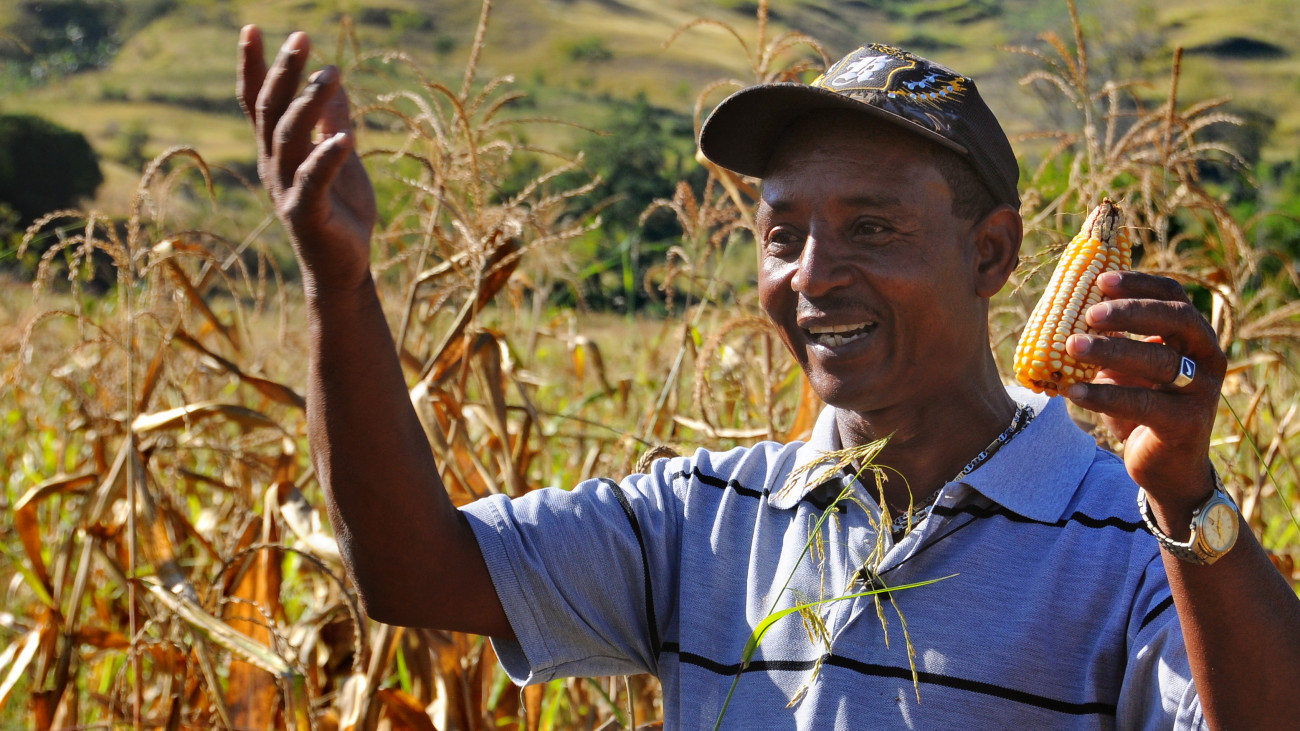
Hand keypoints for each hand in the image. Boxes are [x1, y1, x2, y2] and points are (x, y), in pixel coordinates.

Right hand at [237, 26, 376, 292]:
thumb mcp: (341, 160)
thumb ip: (334, 124)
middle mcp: (274, 166)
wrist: (343, 270)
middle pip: (271, 111)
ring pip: (289, 138)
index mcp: (278, 151)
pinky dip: (327, 157)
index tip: (250, 28)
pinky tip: (345, 136)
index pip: (257, 102)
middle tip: (301, 37)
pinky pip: (313, 180)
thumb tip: (336, 83)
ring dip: (310, 103)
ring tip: (333, 74)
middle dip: (284, 73)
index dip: (253, 66)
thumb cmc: (341, 214)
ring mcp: (285, 190)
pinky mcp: (304, 215)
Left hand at [1063, 271, 1226, 518]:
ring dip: (1112, 350)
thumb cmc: (1141, 406)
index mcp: (1193, 335)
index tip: (1101, 280)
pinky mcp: (1187, 423)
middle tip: (1090, 313)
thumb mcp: (1124, 367)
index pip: (1174, 295)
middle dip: (1131, 311)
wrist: (1164, 466)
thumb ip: (1110, 339)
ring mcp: (1201, 390)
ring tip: (1071, 345)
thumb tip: (1061, 308)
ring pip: (1160, 361)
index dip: (1140, 284)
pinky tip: (1074, 392)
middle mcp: (1207, 357)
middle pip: (1177, 319)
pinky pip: (1145, 404)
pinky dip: (1106, 395)